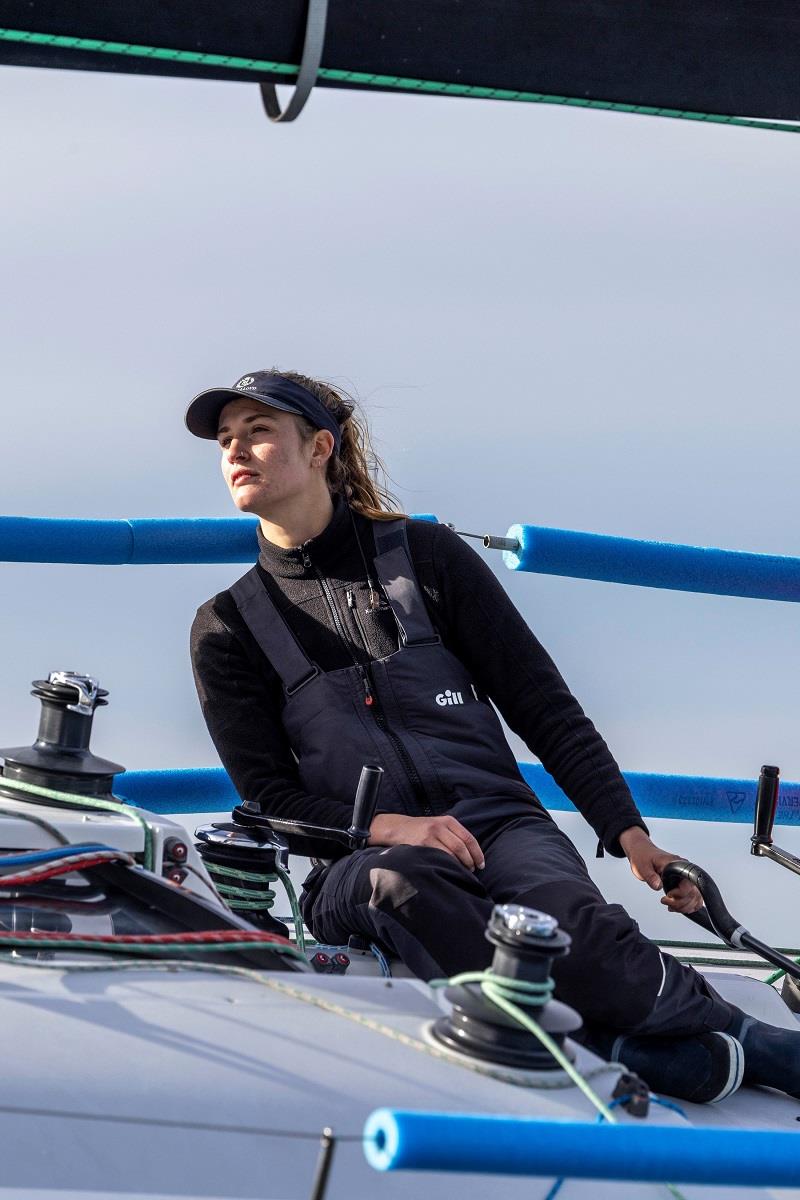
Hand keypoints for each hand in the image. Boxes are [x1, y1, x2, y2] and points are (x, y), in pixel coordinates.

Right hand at [368, 813, 484, 871]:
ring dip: (459, 865)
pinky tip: (448, 870)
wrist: (399, 828)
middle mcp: (440, 826)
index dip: (477, 853)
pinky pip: (438, 857)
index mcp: (448, 821)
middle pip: (461, 847)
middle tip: (471, 870)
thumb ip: (454, 835)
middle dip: (469, 861)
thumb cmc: (423, 830)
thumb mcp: (440, 825)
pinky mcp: (421, 845)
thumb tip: (473, 855)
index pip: (469, 838)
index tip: (481, 864)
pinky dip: (446, 865)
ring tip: (461, 872)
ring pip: (451, 853)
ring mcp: (430, 835)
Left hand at [618, 826, 702, 913]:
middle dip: (680, 903)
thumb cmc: (643, 857)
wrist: (642, 852)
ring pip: (695, 897)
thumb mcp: (642, 867)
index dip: (680, 894)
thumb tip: (659, 886)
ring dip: (684, 906)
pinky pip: (693, 897)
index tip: (668, 895)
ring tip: (670, 906)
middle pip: (694, 892)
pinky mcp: (683, 883)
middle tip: (665, 901)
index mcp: (676, 863)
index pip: (688, 883)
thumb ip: (651, 876)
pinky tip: (676, 907)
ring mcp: (685, 877)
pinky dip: (687, 905)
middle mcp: (684, 870)